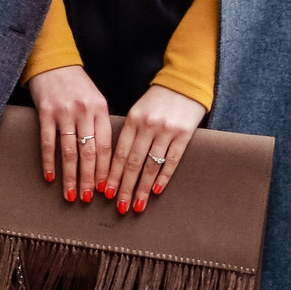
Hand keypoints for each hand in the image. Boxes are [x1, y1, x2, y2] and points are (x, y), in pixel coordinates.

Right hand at [27, 66, 111, 203]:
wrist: (54, 61)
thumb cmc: (76, 83)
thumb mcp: (95, 99)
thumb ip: (100, 123)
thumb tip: (105, 156)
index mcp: (100, 109)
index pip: (106, 146)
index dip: (105, 170)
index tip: (105, 189)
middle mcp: (84, 112)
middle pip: (89, 153)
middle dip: (89, 179)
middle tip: (87, 199)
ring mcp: (64, 112)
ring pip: (69, 151)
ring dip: (70, 176)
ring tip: (71, 194)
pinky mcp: (46, 112)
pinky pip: (48, 142)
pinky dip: (49, 161)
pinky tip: (50, 176)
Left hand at [105, 86, 205, 214]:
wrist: (184, 83)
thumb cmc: (157, 100)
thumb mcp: (137, 111)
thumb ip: (129, 133)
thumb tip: (116, 164)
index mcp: (133, 120)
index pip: (119, 153)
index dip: (112, 175)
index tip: (106, 192)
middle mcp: (148, 126)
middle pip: (133, 163)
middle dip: (125, 187)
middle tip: (120, 206)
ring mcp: (166, 130)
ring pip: (151, 165)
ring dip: (142, 188)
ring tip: (137, 205)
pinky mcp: (184, 134)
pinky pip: (171, 160)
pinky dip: (163, 177)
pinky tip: (156, 190)